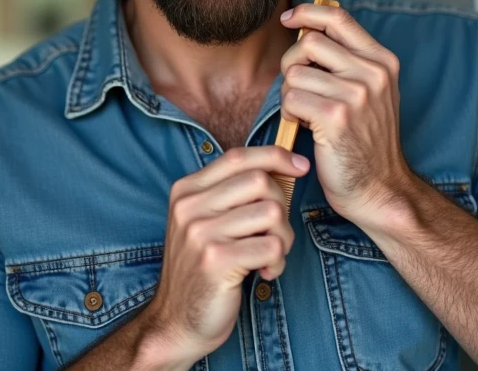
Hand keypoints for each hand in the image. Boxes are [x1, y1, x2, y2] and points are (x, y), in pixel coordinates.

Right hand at [138, 147, 309, 366]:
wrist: (176, 322)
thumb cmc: (201, 270)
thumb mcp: (204, 223)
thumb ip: (229, 195)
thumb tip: (277, 165)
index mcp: (187, 191)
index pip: (238, 157)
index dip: (275, 155)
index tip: (300, 166)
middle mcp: (189, 207)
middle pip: (260, 181)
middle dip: (281, 206)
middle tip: (275, 233)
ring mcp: (200, 233)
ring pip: (272, 213)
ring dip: (283, 238)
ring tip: (269, 256)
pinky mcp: (215, 261)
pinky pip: (271, 246)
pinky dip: (278, 262)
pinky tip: (264, 273)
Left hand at [279, 3, 414, 227]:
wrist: (380, 189)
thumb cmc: (366, 142)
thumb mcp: (371, 93)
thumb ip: (348, 61)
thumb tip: (306, 30)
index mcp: (382, 61)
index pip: (338, 17)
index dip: (307, 13)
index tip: (288, 20)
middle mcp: (373, 72)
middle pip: (309, 42)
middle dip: (292, 63)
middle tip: (298, 88)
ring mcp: (357, 93)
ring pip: (295, 72)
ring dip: (290, 93)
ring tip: (305, 113)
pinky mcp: (336, 116)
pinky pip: (292, 97)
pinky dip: (290, 112)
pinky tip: (304, 126)